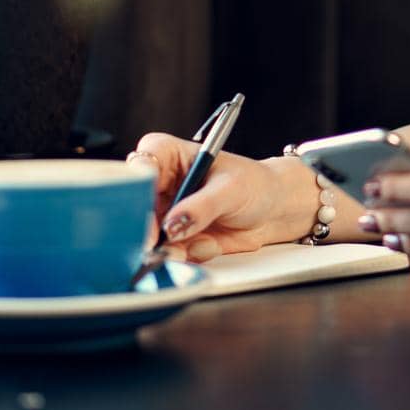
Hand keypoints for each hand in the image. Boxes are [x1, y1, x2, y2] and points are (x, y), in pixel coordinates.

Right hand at [127, 133, 313, 263]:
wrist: (273, 210)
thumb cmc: (255, 185)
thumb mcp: (231, 189)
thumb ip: (202, 206)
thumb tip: (174, 223)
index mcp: (171, 156)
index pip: (142, 163)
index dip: (139, 185)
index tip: (147, 209)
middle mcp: (163, 184)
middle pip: (136, 204)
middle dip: (148, 226)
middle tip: (160, 242)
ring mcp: (167, 213)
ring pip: (150, 233)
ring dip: (169, 246)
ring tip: (197, 243)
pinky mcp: (176, 237)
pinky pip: (169, 251)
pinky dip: (187, 254)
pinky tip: (210, 243)